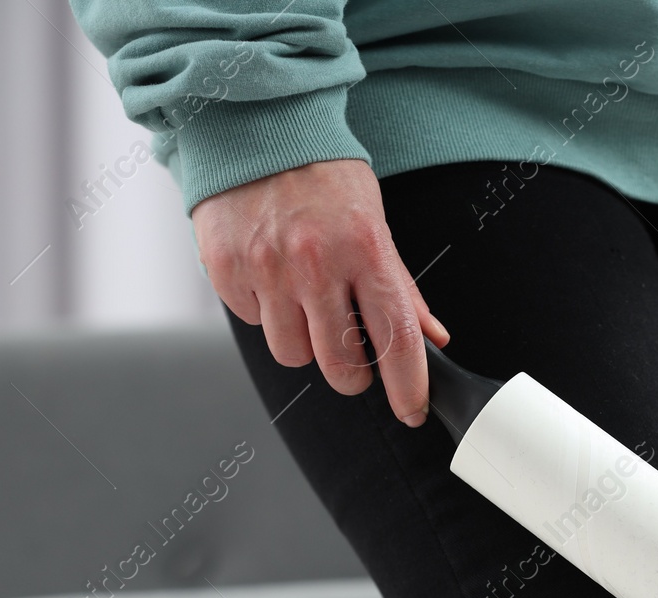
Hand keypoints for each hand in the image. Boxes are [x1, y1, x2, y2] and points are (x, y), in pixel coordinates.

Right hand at [193, 159, 450, 426]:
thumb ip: (400, 287)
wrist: (253, 126)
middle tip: (350, 351)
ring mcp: (266, 268)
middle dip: (351, 373)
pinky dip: (264, 310)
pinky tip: (270, 273)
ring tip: (303, 299)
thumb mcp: (374, 222)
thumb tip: (432, 338)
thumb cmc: (321, 175)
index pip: (397, 339)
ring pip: (292, 354)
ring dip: (303, 341)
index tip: (413, 410)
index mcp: (364, 249)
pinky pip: (252, 321)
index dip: (409, 387)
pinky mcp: (225, 269)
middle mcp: (315, 262)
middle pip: (340, 367)